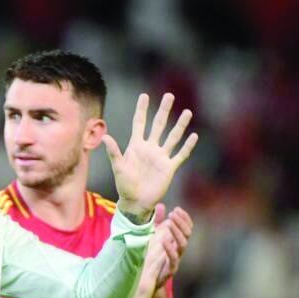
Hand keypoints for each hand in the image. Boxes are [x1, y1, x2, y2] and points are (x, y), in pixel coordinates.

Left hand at [103, 93, 197, 221]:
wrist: (136, 202)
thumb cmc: (124, 185)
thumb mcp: (118, 168)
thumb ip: (114, 152)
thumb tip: (105, 137)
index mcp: (136, 146)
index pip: (139, 123)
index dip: (142, 110)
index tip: (144, 96)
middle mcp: (150, 148)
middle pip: (158, 125)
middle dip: (164, 110)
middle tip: (169, 95)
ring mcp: (161, 157)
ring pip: (172, 137)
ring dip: (180, 125)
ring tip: (187, 112)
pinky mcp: (169, 167)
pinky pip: (180, 154)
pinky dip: (187, 146)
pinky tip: (194, 136)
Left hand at [126, 204, 192, 297]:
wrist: (145, 282)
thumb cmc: (151, 258)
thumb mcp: (154, 237)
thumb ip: (158, 222)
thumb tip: (160, 205)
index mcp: (176, 242)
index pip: (186, 228)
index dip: (184, 218)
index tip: (177, 208)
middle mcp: (178, 251)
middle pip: (187, 235)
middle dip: (182, 223)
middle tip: (174, 213)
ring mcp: (175, 260)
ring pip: (182, 245)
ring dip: (177, 233)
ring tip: (170, 222)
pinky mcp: (170, 270)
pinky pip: (173, 259)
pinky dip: (169, 249)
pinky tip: (165, 240)